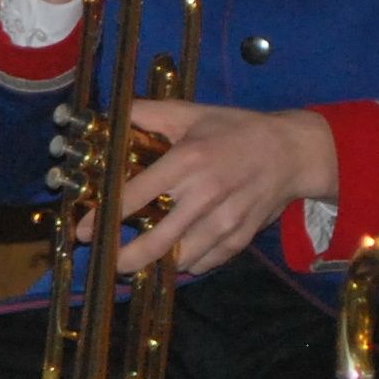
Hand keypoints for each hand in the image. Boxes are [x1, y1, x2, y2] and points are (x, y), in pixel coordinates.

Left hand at [78, 99, 337, 275]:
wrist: (293, 152)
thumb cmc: (236, 130)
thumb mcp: (191, 113)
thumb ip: (147, 114)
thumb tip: (109, 114)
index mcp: (187, 162)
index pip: (136, 197)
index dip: (105, 218)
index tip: (85, 231)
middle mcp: (205, 196)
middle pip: (156, 243)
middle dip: (125, 259)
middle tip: (107, 261)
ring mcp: (226, 222)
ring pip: (180, 260)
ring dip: (156, 265)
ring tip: (136, 260)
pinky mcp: (241, 239)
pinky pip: (205, 263)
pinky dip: (187, 263)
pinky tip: (175, 254)